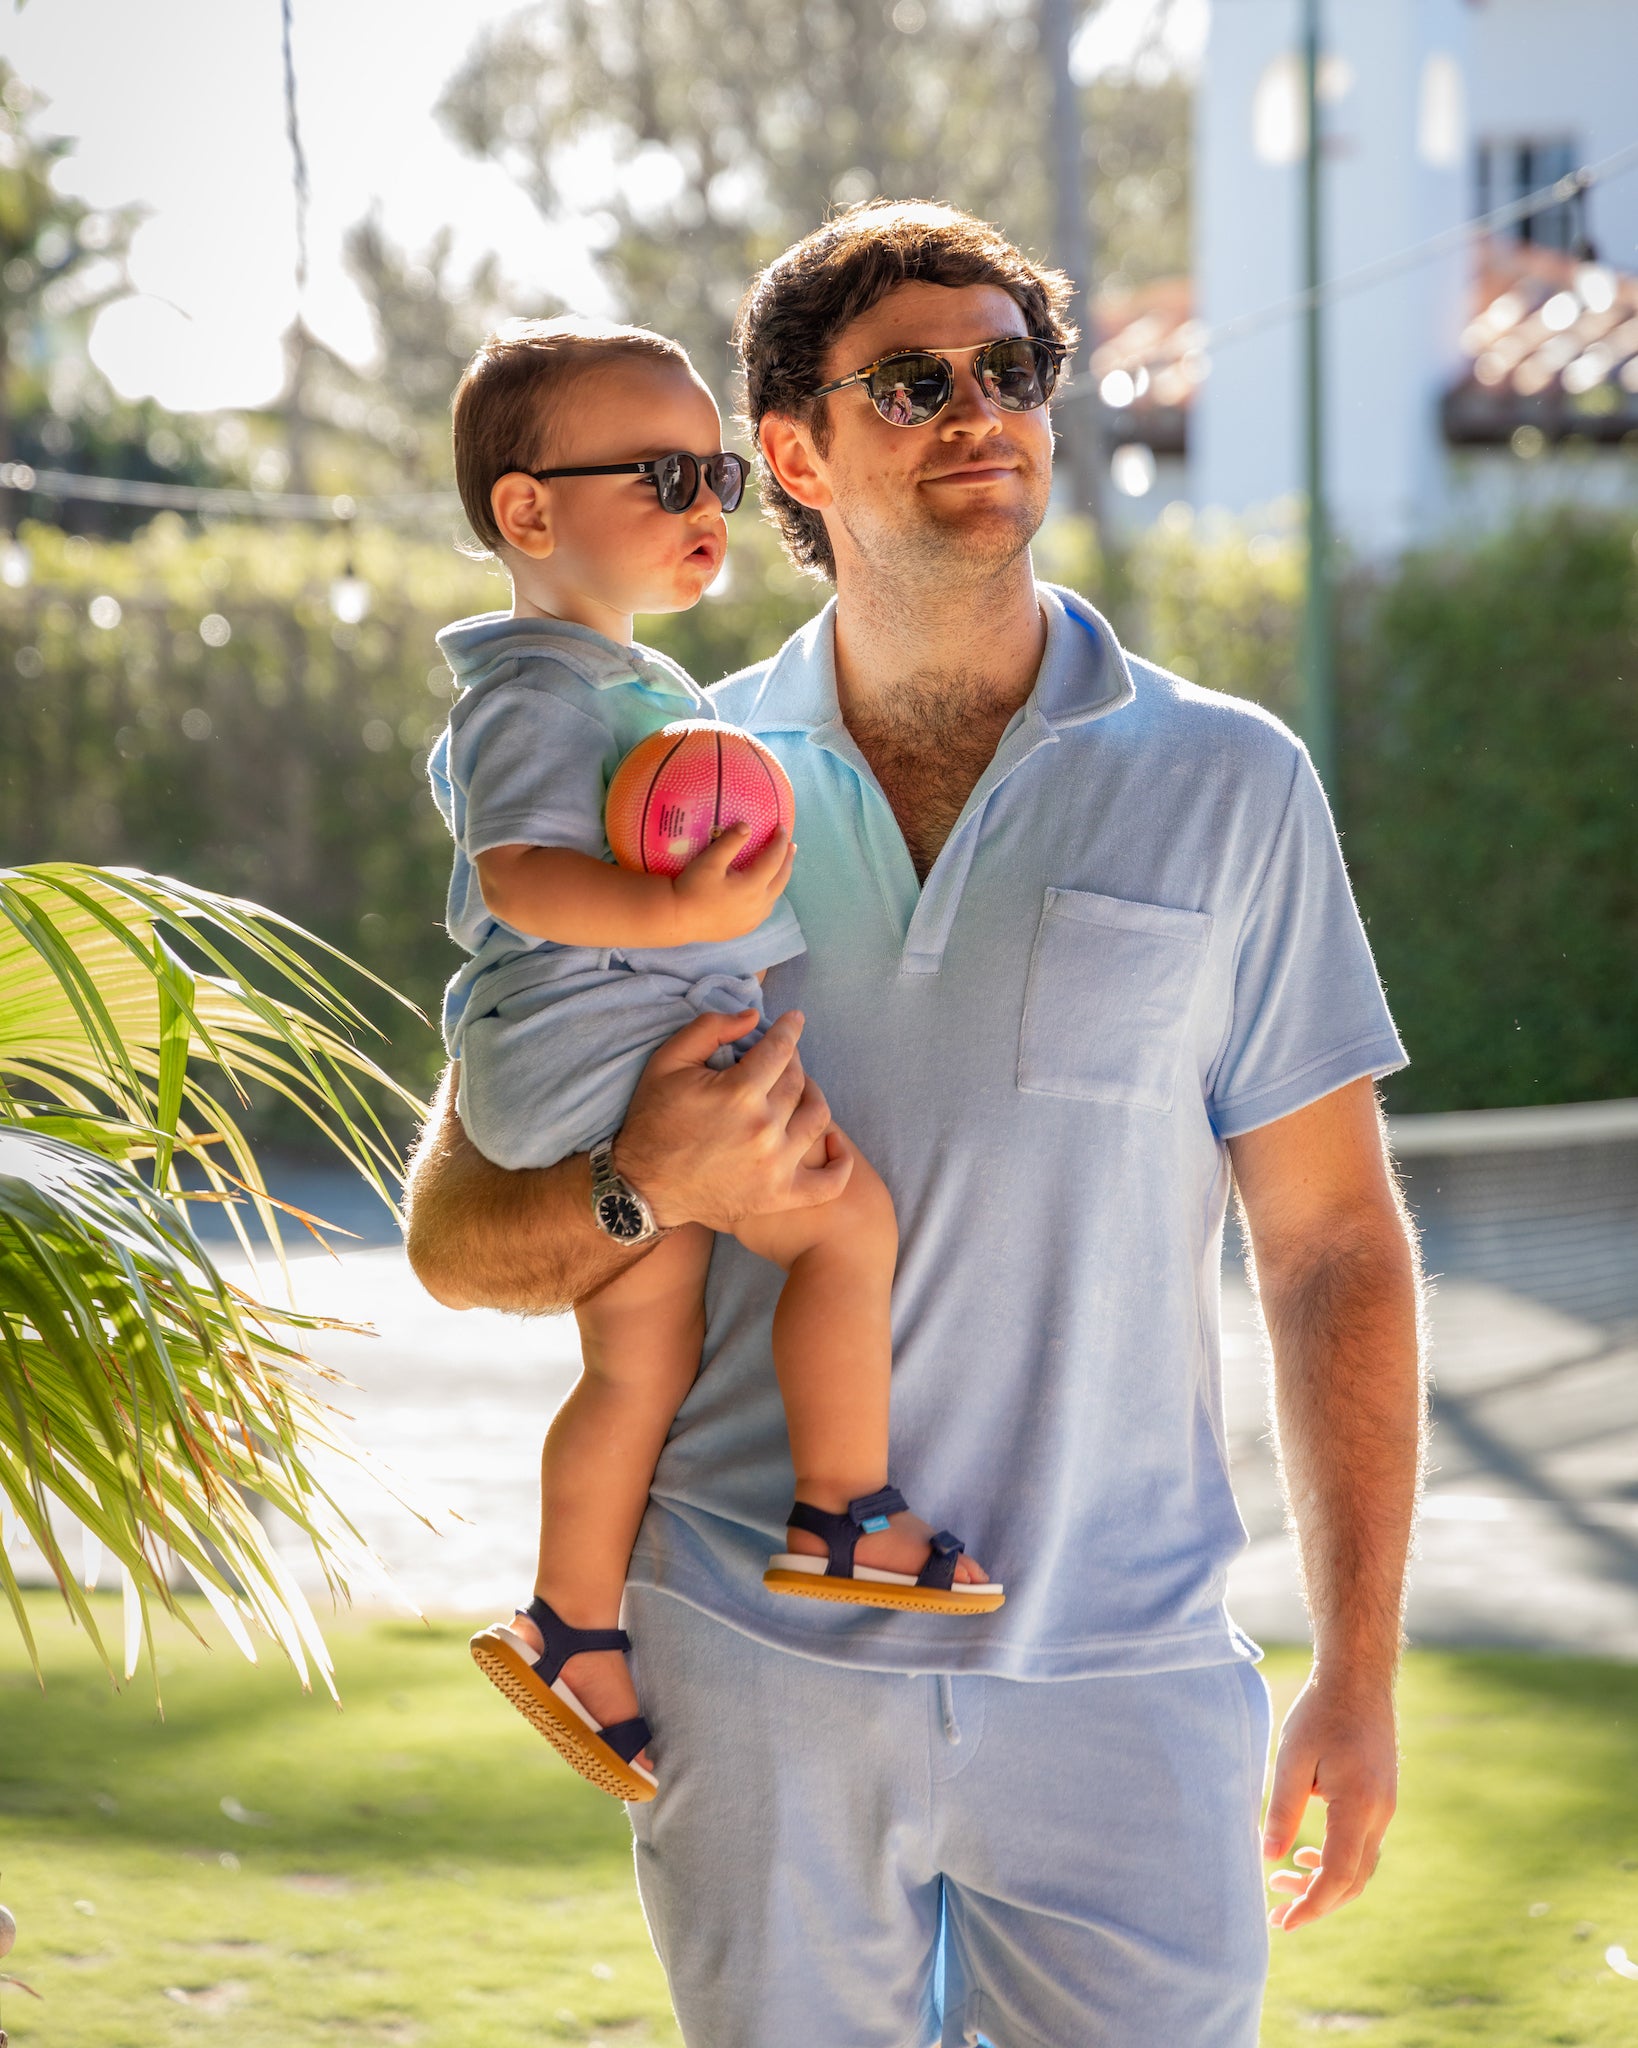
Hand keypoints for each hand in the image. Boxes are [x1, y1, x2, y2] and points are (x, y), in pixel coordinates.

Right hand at [612, 1007, 849, 1230]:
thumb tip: (753, 1017)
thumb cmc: (654, 1121)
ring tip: (800, 1092)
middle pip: (798, 1081)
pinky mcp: (779, 1196)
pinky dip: (840, 1164)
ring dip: (813, 1097)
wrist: (643, 1188)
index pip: (781, 1049)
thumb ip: (710, 1029)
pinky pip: (828, 1182)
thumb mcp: (667, 1062)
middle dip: (793, 1062)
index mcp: (739, 1093)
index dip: (790, 1029)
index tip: (795, 1019)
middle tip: (783, 1058)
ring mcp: (776, 1166)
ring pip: (818, 1118)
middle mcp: (764, 1129)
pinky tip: (836, 1144)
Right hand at [668, 827, 794, 943]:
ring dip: (781, 878)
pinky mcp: (744, 928)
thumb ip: (730, 842)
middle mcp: (759, 903)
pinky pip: (765, 909)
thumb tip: (747, 826)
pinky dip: (771, 895)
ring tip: (782, 866)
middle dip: (787, 860)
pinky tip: (766, 892)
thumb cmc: (692, 888)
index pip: (774, 859)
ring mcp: (753, 918)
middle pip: (781, 879)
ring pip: (775, 895)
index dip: (779, 842)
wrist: (677, 918)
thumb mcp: (710, 861)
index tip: (781, 828)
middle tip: (791, 845)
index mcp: (753, 885)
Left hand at [1263, 1666, 1397, 1931]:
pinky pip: (1363, 1846)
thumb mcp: (1292, 1757)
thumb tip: (1267, 1856)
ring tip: (1282, 1879)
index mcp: (1358, 1805)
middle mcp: (1380, 1814)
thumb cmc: (1321, 1712)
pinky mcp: (1381, 1800)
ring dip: (1325, 1882)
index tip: (1283, 1922)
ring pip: (1361, 1867)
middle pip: (1353, 1880)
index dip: (1311, 1904)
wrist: (1359, 1680)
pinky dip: (1338, 1861)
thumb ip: (1282, 1809)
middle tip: (1277, 1912)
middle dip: (1316, 1903)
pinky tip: (1308, 1853)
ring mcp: (1385, 1808)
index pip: (1337, 1874)